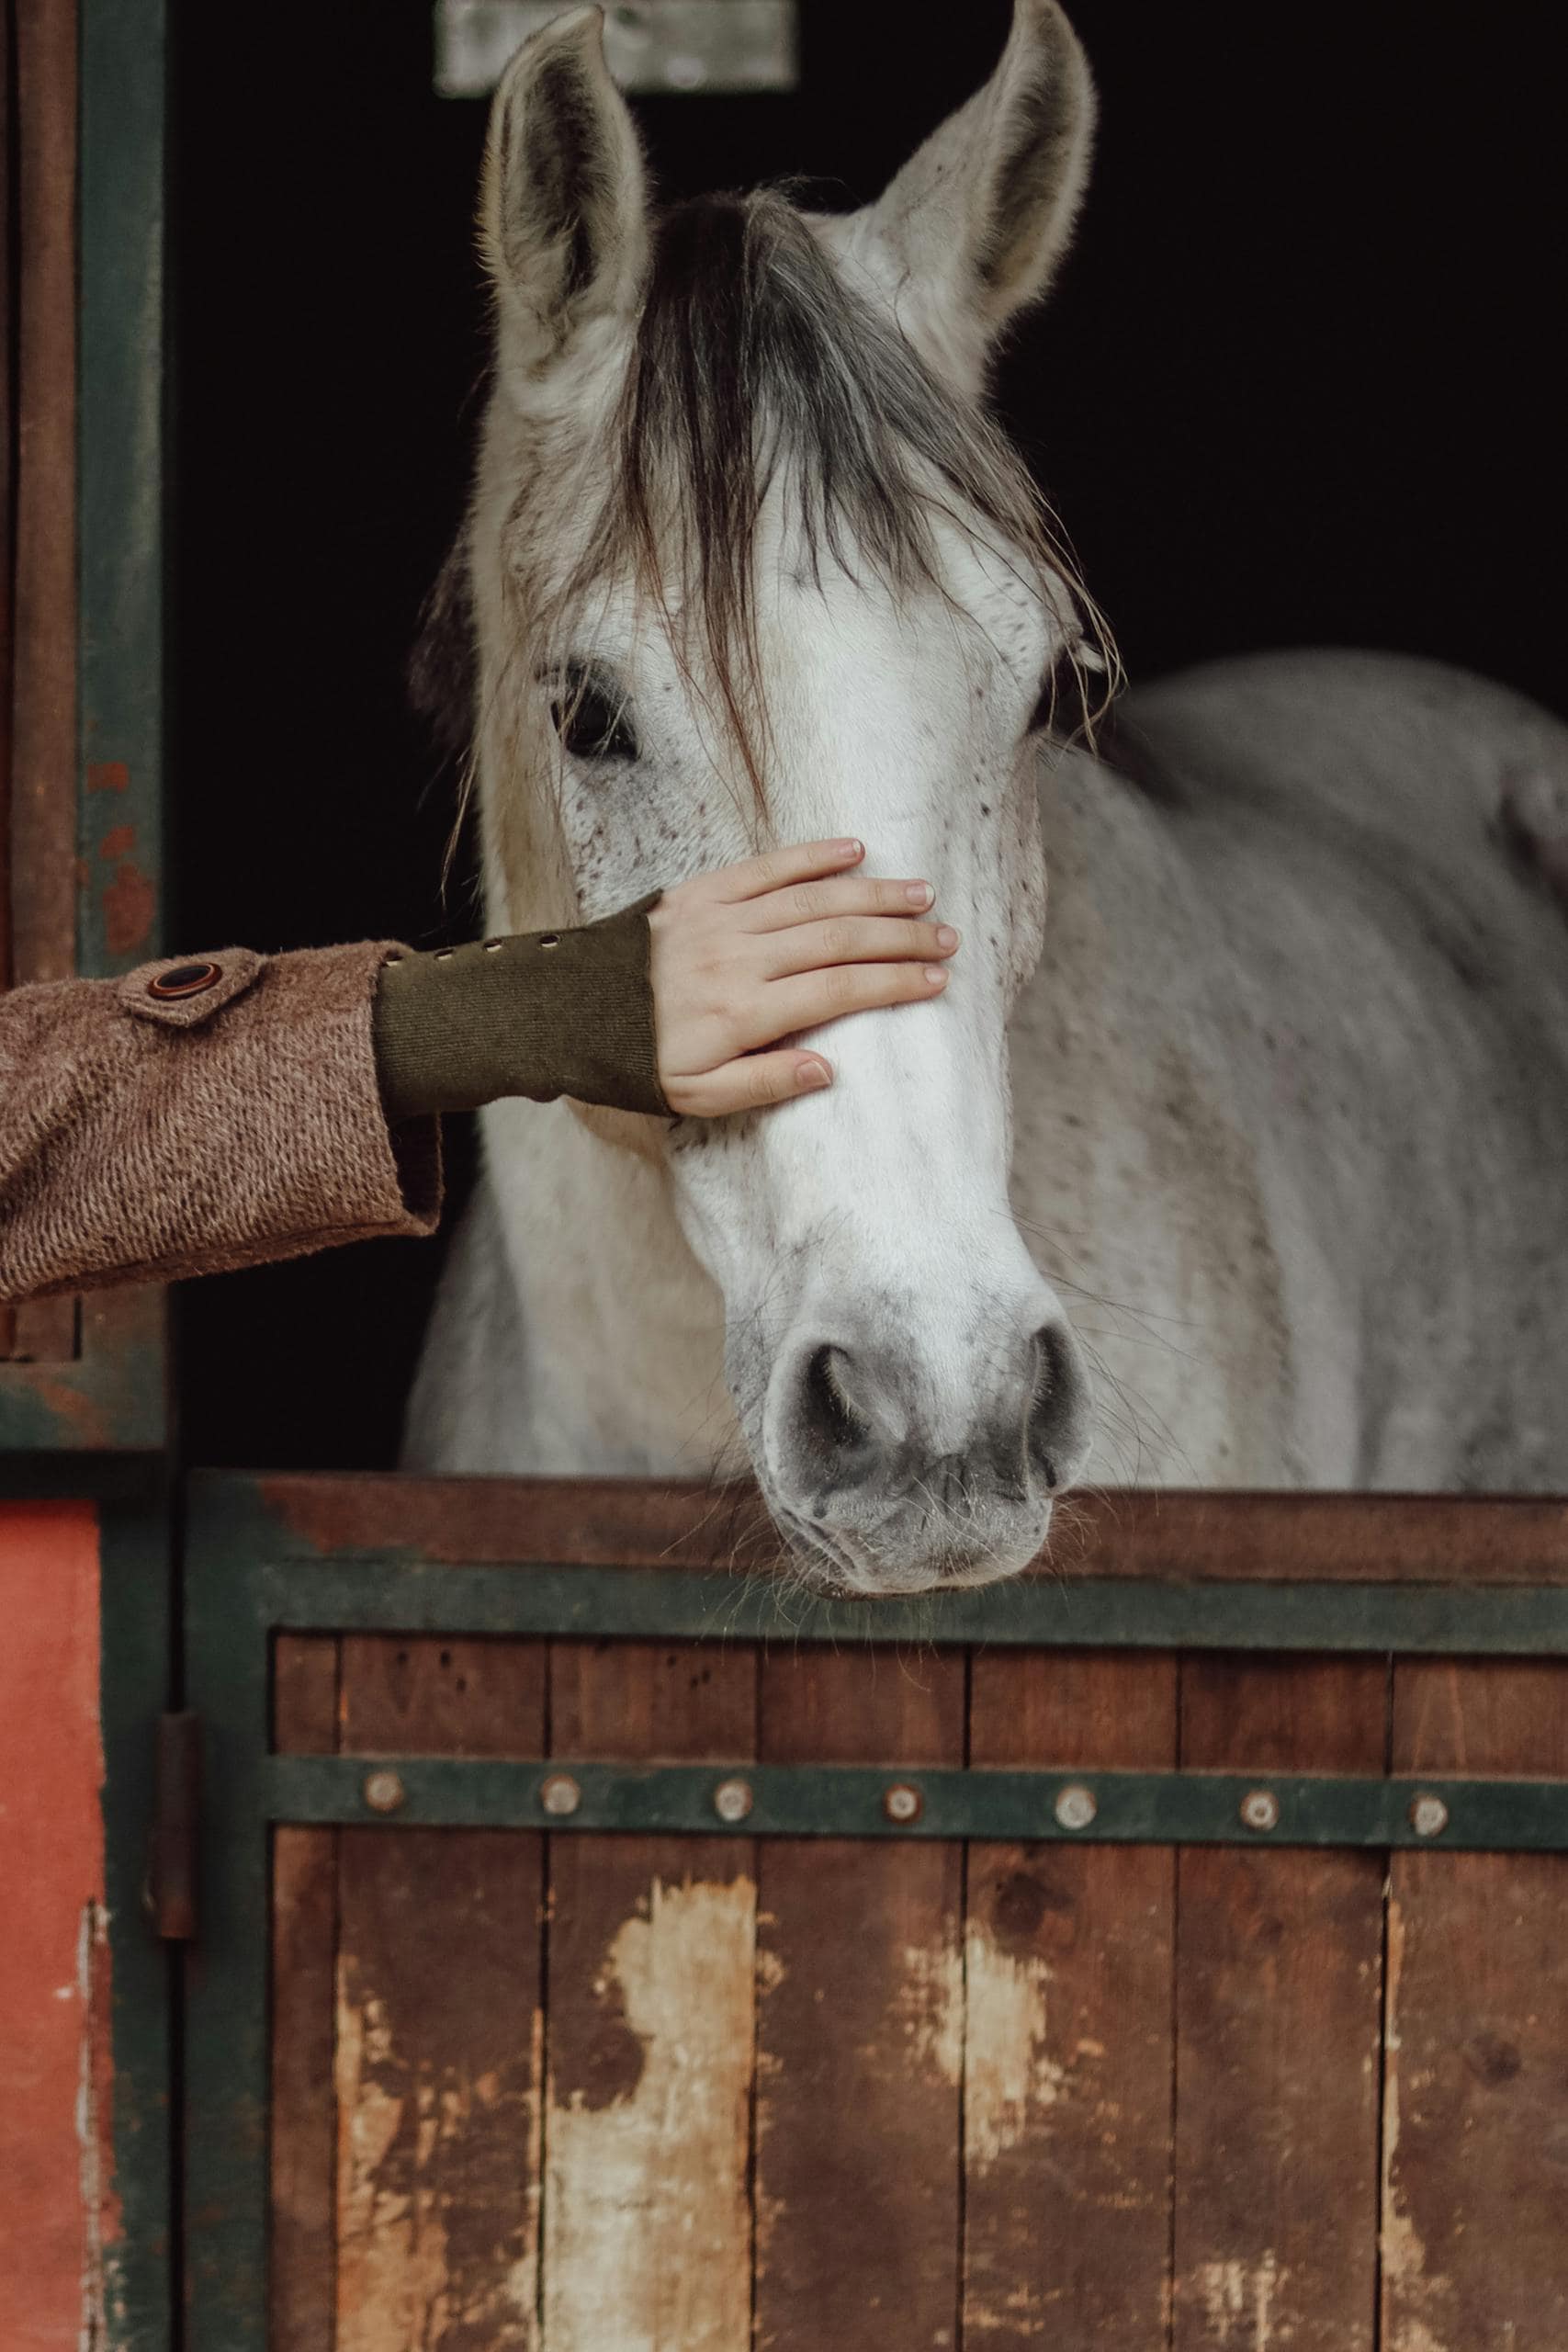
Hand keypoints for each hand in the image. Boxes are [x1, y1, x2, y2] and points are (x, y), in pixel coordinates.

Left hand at [647, 838, 957, 1116]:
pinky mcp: (700, 892)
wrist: (565, 1013)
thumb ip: (764, 1084)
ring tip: (919, 894)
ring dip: (871, 894)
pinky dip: (811, 856)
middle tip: (946, 937)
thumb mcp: (697, 1096)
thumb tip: (828, 1069)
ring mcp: (721, 919)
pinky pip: (765, 867)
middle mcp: (739, 958)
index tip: (936, 981)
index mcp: (744, 1012)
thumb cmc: (636, 1060)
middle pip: (837, 938)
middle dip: (899, 936)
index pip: (838, 990)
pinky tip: (853, 850)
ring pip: (811, 899)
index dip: (894, 984)